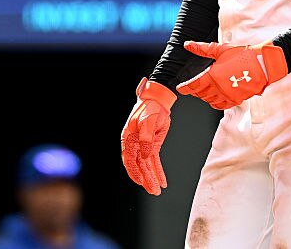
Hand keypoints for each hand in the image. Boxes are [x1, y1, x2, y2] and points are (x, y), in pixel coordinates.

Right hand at [121, 78, 175, 195]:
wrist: (159, 100)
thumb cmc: (150, 108)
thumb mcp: (148, 121)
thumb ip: (146, 139)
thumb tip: (145, 155)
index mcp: (128, 138)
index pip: (129, 159)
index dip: (135, 172)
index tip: (141, 182)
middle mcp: (134, 144)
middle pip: (138, 165)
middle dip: (145, 179)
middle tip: (153, 191)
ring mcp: (143, 146)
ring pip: (146, 166)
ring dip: (152, 178)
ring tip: (157, 190)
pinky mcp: (152, 145)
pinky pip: (154, 161)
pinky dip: (158, 171)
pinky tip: (162, 181)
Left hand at [176, 41, 287, 109]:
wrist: (263, 65)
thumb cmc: (243, 55)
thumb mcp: (220, 50)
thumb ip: (202, 48)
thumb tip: (188, 44)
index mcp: (212, 76)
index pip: (193, 86)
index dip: (185, 88)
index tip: (180, 88)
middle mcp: (218, 88)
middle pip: (200, 94)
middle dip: (195, 91)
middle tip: (193, 87)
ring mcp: (227, 96)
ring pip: (210, 101)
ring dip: (205, 96)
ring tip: (204, 90)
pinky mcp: (236, 99)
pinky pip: (222, 106)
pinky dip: (216, 103)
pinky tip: (216, 97)